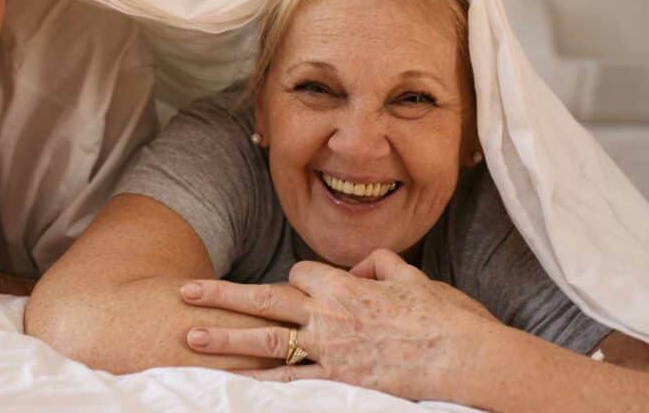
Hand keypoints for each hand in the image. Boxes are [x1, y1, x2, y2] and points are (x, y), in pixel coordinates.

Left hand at [180, 249, 498, 400]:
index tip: (301, 289)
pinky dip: (262, 382)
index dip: (297, 279)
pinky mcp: (337, 379)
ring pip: (265, 339)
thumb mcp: (412, 278)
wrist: (462, 357)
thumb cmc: (443, 317)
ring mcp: (328, 348)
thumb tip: (364, 266)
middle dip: (222, 294)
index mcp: (344, 285)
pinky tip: (236, 382)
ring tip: (191, 336)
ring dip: (225, 338)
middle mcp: (327, 314)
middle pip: (263, 299)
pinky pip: (290, 380)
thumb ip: (382, 264)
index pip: (300, 273)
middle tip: (186, 292)